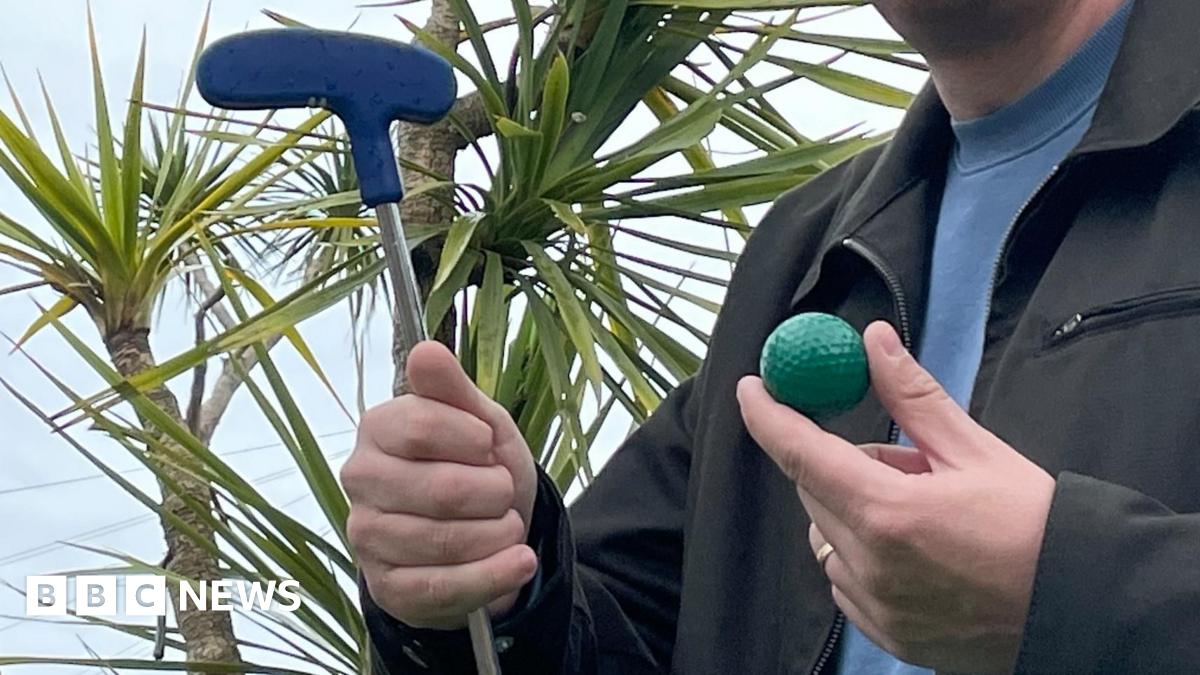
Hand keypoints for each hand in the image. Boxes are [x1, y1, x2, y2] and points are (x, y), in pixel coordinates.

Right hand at [342, 341, 538, 629]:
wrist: (488, 536)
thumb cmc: (478, 469)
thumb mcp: (481, 423)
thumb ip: (454, 389)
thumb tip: (426, 349)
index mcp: (378, 428)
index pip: (422, 426)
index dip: (474, 440)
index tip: (489, 446)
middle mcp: (361, 480)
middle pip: (440, 488)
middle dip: (494, 492)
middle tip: (502, 491)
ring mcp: (367, 536)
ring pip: (445, 541)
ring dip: (499, 534)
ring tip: (508, 525)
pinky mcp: (386, 587)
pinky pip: (444, 587)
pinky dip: (494, 575)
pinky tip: (518, 562)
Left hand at [738, 322, 1054, 673]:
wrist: (1081, 606)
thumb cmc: (1035, 526)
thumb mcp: (975, 449)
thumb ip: (912, 396)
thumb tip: (873, 341)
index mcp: (888, 512)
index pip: (802, 454)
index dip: (768, 416)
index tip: (753, 388)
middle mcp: (870, 564)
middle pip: (814, 492)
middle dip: (843, 464)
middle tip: (905, 462)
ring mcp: (875, 605)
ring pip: (827, 536)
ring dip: (852, 512)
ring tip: (921, 513)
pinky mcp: (886, 633)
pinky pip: (844, 580)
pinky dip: (863, 556)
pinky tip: (918, 553)